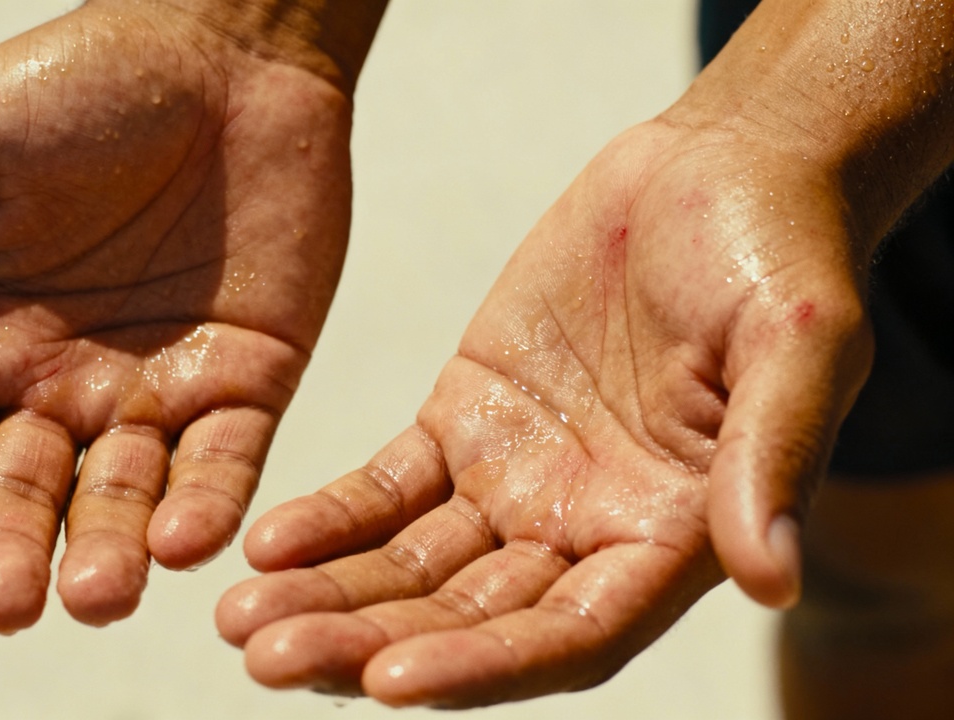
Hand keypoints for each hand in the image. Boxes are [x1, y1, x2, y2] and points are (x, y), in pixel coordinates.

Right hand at [0, 1, 354, 632]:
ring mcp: (152, 392)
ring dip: (107, 553)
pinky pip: (223, 463)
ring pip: (120, 500)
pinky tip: (186, 543)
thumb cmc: (85, 79)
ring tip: (98, 594)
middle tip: (5, 601)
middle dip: (7, 551)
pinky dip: (207, 507)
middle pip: (17, 494)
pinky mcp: (244, 385)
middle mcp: (56, 384)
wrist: (229, 54)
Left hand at [216, 118, 873, 706]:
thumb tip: (771, 578)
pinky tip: (266, 543)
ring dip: (328, 593)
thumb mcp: (797, 346)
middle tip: (269, 660)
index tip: (392, 681)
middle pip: (466, 618)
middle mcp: (584, 531)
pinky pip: (386, 485)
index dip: (484, 666)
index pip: (568, 635)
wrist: (719, 174)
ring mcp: (516, 480)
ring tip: (240, 623)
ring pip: (411, 563)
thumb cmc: (778, 259)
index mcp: (668, 541)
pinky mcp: (464, 420)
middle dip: (368, 641)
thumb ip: (772, 458)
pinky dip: (330, 518)